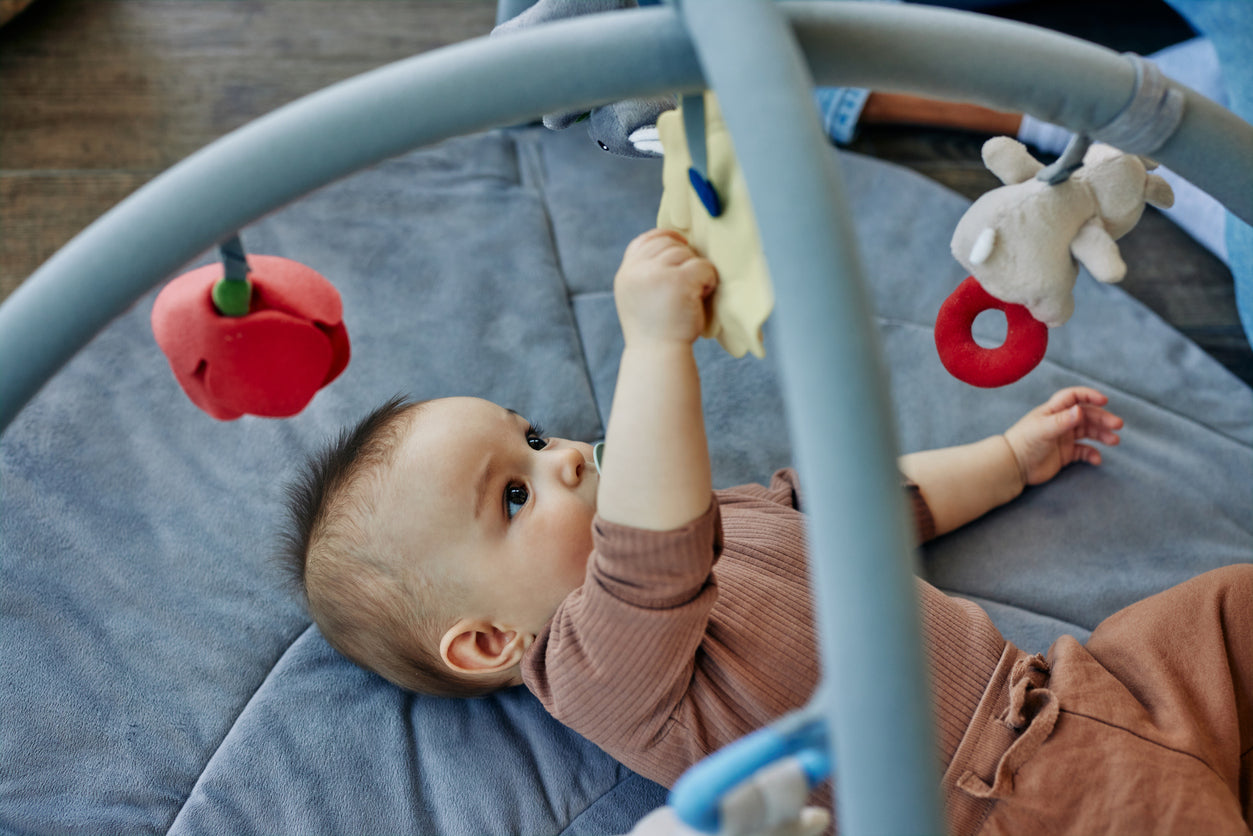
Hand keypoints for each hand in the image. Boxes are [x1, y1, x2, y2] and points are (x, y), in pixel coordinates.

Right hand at [614, 229, 717, 346]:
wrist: (658, 356)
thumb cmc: (656, 331)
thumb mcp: (639, 298)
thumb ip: (646, 274)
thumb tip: (673, 246)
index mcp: (626, 274)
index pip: (645, 240)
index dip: (666, 238)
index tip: (682, 245)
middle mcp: (637, 271)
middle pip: (668, 244)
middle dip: (685, 259)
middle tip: (690, 284)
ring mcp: (656, 274)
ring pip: (686, 254)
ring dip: (697, 270)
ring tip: (696, 293)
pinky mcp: (678, 281)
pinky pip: (702, 266)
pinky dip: (708, 279)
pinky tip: (703, 295)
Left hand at [1003, 387, 1122, 486]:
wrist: (1013, 466)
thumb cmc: (1024, 443)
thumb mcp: (1043, 430)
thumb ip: (1061, 421)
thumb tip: (1080, 410)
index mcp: (1053, 411)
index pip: (1074, 397)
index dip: (1089, 396)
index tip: (1104, 401)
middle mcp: (1060, 422)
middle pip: (1086, 415)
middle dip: (1103, 418)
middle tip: (1118, 425)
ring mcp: (1064, 437)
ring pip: (1088, 432)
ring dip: (1102, 435)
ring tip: (1115, 441)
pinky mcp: (1065, 454)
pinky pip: (1084, 451)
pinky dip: (1093, 453)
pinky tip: (1097, 459)